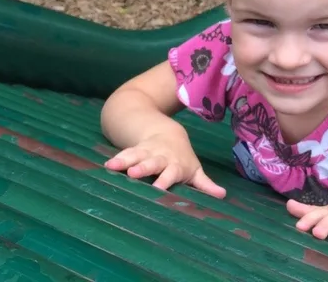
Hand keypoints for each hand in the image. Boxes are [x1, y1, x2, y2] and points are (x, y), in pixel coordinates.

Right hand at [104, 132, 225, 197]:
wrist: (168, 133)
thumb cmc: (181, 158)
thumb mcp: (194, 169)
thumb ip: (204, 183)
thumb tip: (222, 195)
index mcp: (175, 165)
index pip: (171, 173)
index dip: (166, 180)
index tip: (159, 189)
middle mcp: (160, 158)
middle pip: (151, 163)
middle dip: (143, 168)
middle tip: (133, 174)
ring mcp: (146, 152)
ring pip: (135, 156)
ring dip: (125, 161)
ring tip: (112, 166)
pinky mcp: (134, 150)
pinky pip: (124, 153)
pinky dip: (116, 159)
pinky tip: (106, 165)